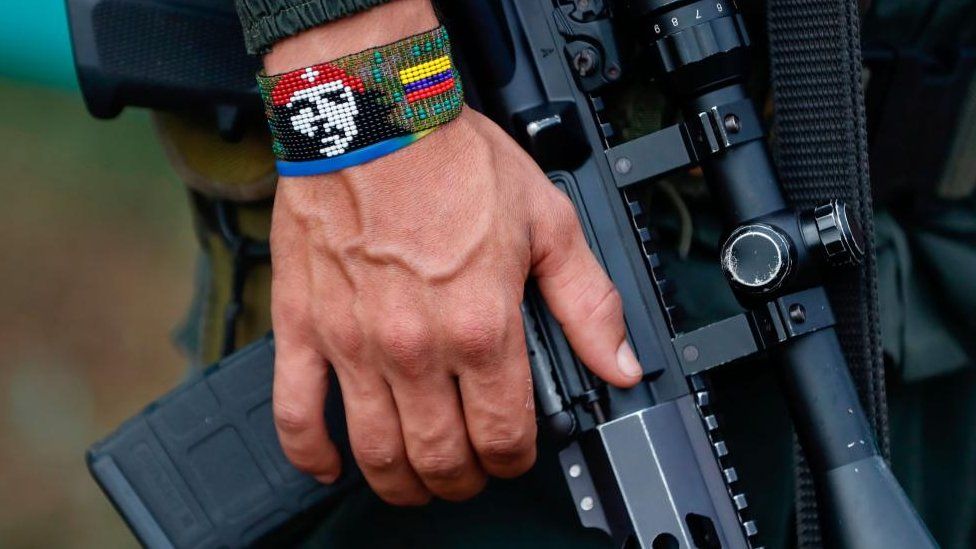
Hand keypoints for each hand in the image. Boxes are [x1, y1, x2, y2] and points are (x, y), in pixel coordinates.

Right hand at [267, 0, 641, 505]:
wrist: (373, 116)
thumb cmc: (454, 161)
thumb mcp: (548, 223)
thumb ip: (587, 303)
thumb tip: (619, 364)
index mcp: (481, 326)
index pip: (503, 433)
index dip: (515, 459)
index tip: (514, 453)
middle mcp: (415, 347)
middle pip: (441, 457)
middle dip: (463, 481)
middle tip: (469, 474)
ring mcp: (353, 343)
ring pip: (376, 450)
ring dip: (401, 483)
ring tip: (416, 482)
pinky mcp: (303, 327)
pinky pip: (295, 411)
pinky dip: (310, 455)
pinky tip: (330, 468)